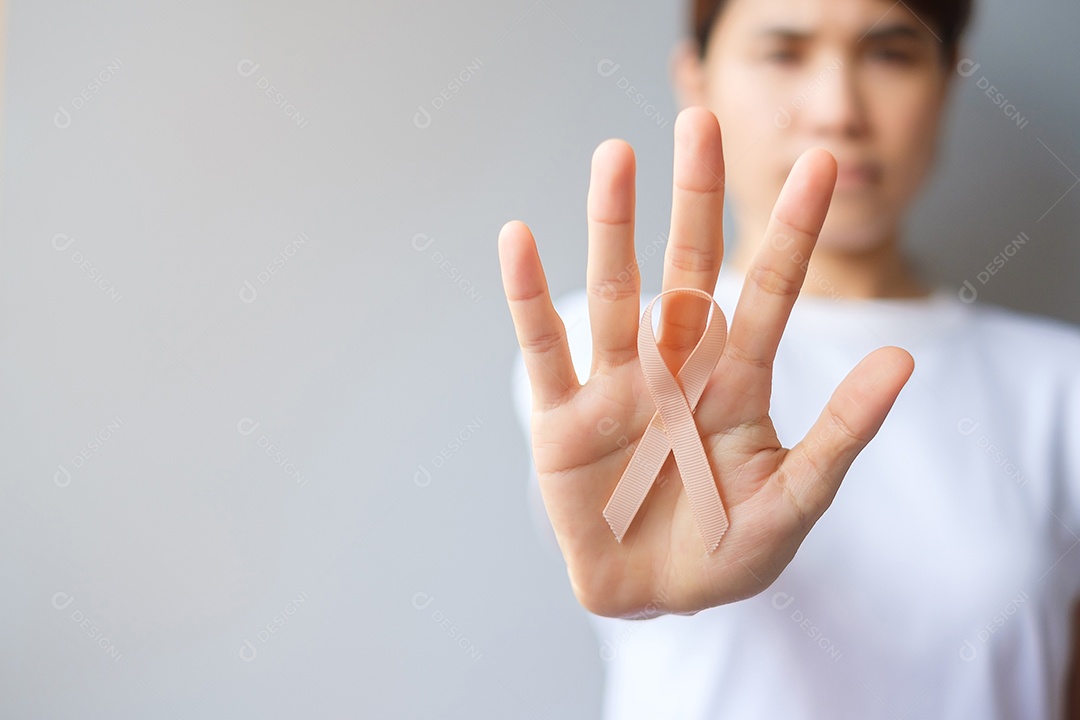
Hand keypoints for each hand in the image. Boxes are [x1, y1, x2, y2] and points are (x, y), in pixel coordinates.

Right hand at [497, 106, 913, 618]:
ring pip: (615, 293)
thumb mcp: (795, 499)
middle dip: (696, 200)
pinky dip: (530, 297)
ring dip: (613, 226)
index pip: (768, 293)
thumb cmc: (729, 550)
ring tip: (615, 157)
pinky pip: (545, 349)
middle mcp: (674, 368)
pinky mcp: (561, 419)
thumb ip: (843, 432)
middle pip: (685, 270)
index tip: (820, 167)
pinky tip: (519, 240)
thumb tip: (904, 358)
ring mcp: (616, 387)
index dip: (793, 232)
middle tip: (702, 121)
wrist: (654, 598)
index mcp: (734, 382)